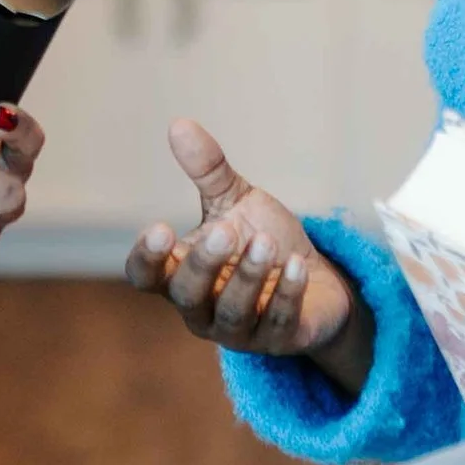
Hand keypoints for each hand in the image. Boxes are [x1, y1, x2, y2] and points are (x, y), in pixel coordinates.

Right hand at [123, 119, 368, 386]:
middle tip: (226, 231)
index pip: (145, 276)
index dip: (147, 259)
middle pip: (186, 295)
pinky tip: (296, 266)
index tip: (160, 229)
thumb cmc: (264, 239)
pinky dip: (286, 294)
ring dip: (248, 277)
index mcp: (180, 273)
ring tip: (267, 243)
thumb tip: (179, 124)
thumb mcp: (236, 202)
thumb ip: (208, 171)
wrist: (319, 279)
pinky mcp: (278, 340)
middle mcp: (201, 307)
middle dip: (205, 264)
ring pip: (232, 313)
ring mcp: (239, 330)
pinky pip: (277, 323)